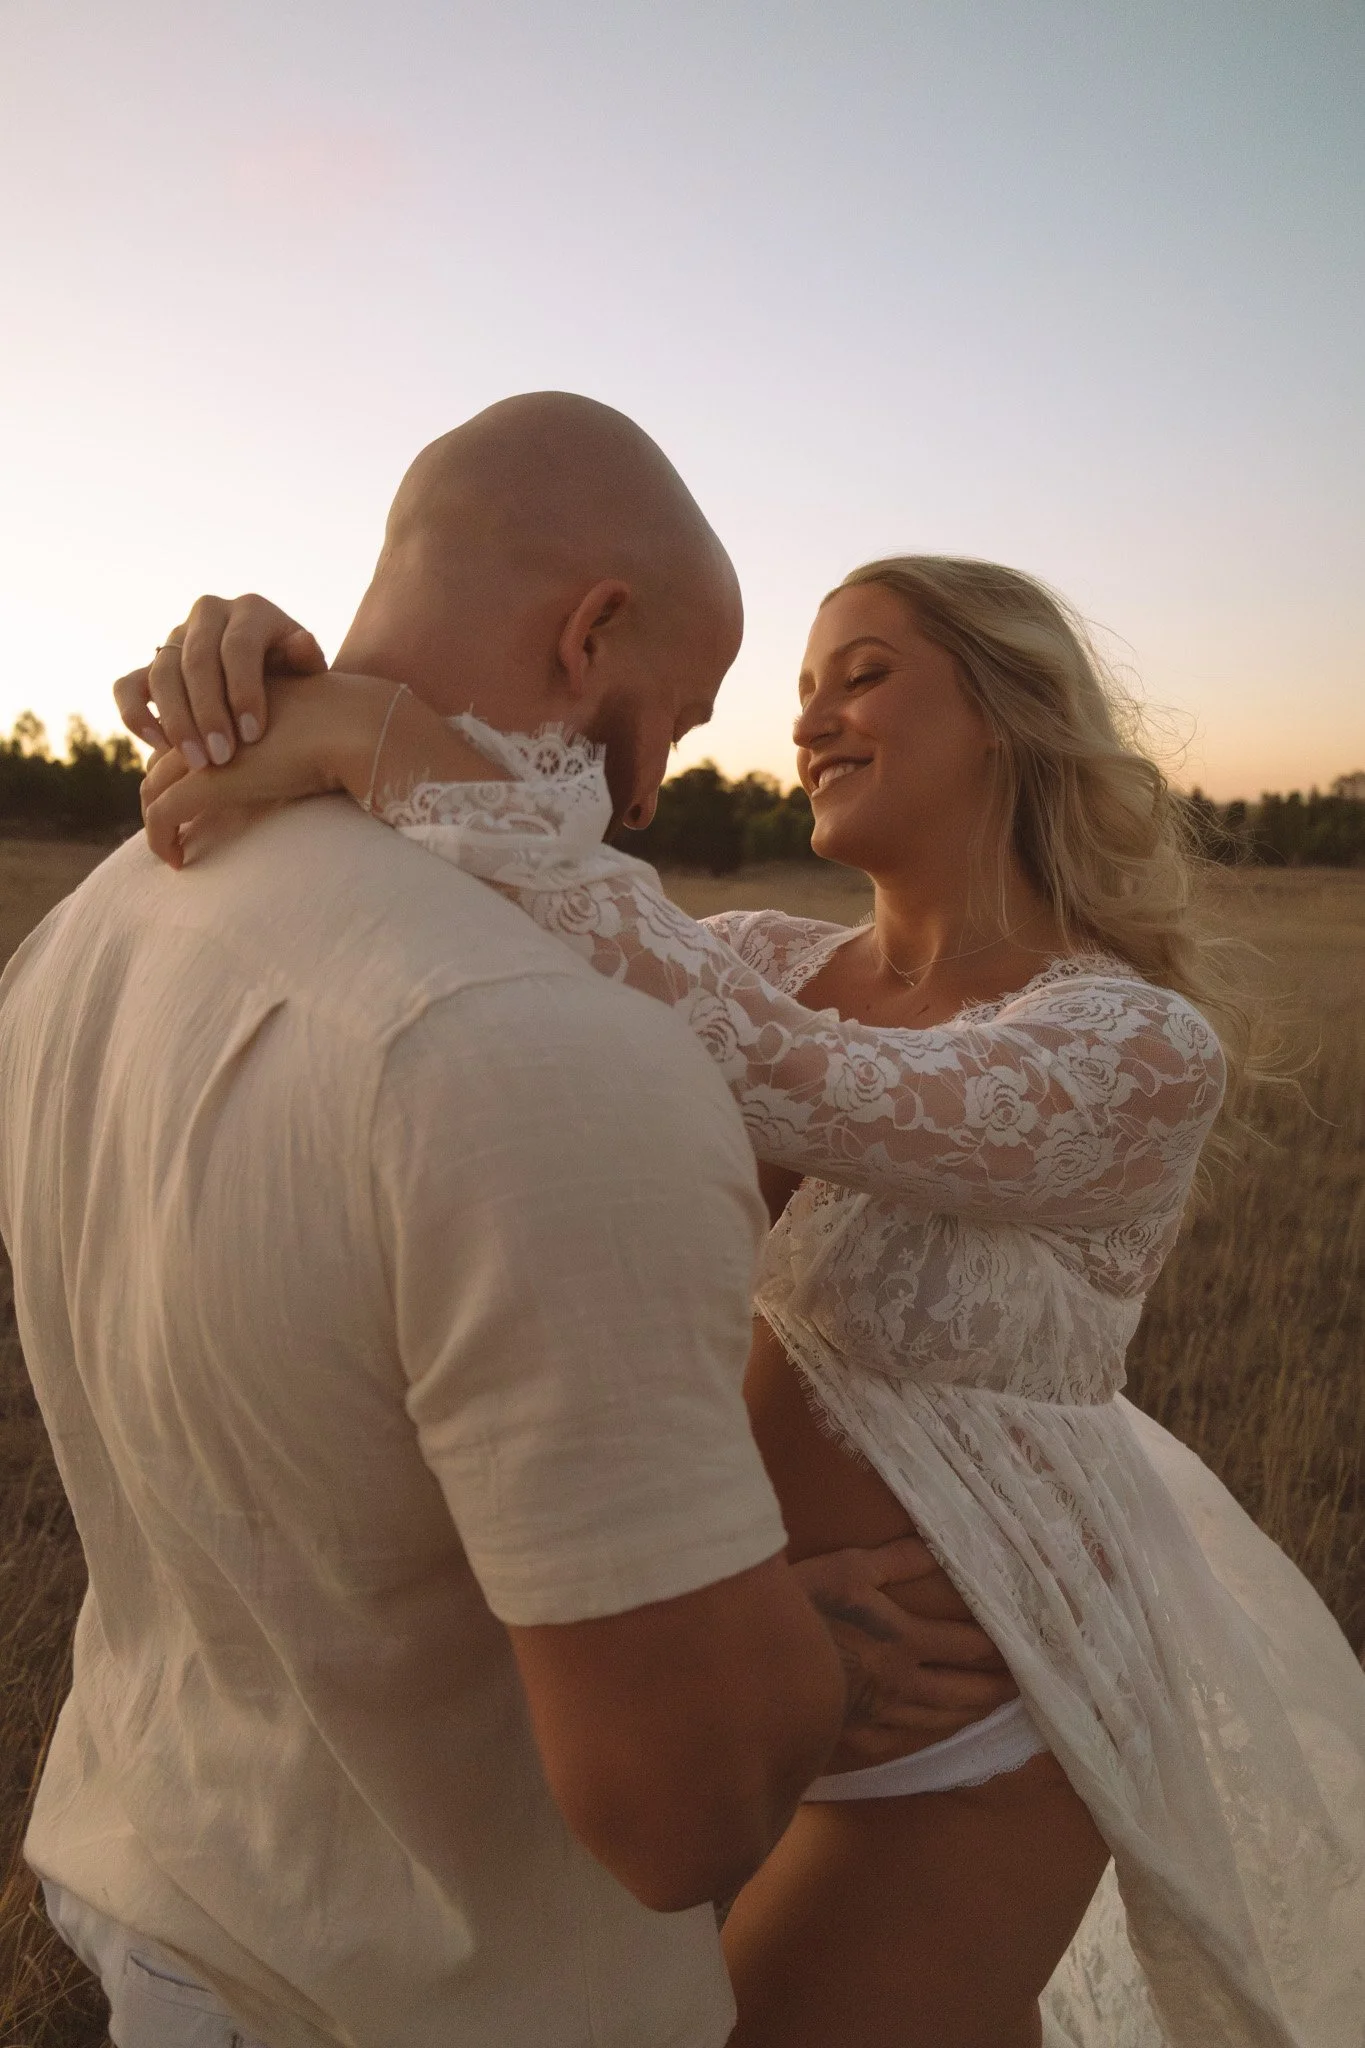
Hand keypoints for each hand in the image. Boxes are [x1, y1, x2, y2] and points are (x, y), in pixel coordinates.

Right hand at [114, 593, 325, 765]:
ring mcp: (175, 637)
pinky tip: (158, 746)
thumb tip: (301, 644)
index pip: (238, 645)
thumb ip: (307, 659)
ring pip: (161, 673)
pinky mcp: (149, 665)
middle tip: (222, 757)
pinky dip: (135, 714)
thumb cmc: (298, 680)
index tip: (253, 735)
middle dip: (208, 712)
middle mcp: (208, 614)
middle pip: (196, 660)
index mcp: (250, 610)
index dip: (243, 690)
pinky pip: (127, 686)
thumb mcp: (309, 669)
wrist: (276, 683)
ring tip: (198, 763)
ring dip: (176, 721)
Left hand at [138, 670, 394, 868]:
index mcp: (225, 705)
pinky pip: (163, 814)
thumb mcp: (306, 730)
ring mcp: (202, 749)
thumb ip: (285, 743)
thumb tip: (290, 771)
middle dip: (159, 799)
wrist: (352, 727)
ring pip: (152, 789)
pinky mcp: (206, 779)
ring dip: (157, 824)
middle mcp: (206, 722)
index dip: (179, 773)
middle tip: (173, 833)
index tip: (190, 806)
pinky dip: (160, 840)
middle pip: (160, 765)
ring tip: (173, 852)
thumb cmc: (346, 730)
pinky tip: (176, 861)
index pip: (183, 740)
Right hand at [792, 1535, 1017, 1770]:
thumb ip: (900, 1560)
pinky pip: (904, 1741)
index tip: (1030, 1649)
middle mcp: (904, 1683)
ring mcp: (882, 1715)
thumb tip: (944, 1545)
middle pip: (964, 1692)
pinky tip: (932, 1731)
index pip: (969, 1647)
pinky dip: (927, 1734)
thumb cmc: (806, 1607)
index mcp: (907, 1639)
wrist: (761, 1662)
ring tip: (991, 1709)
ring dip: (970, 1713)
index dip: (1001, 1650)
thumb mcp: (851, 1568)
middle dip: (997, 1689)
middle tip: (1025, 1688)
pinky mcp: (858, 1736)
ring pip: (939, 1720)